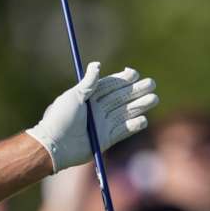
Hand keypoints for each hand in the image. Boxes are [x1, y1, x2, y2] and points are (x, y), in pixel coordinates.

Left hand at [26, 62, 158, 172]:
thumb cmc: (60, 118)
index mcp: (89, 97)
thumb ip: (88, 83)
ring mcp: (102, 124)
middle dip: (136, 91)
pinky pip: (122, 131)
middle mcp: (97, 110)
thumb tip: (97, 65)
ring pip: (125, 113)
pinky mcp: (105, 140)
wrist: (54, 145)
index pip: (110, 85)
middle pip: (120, 98)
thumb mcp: (73, 96)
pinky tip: (143, 120)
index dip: (123, 79)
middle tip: (151, 84)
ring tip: (154, 99)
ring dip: (139, 106)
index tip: (134, 73)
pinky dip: (133, 126)